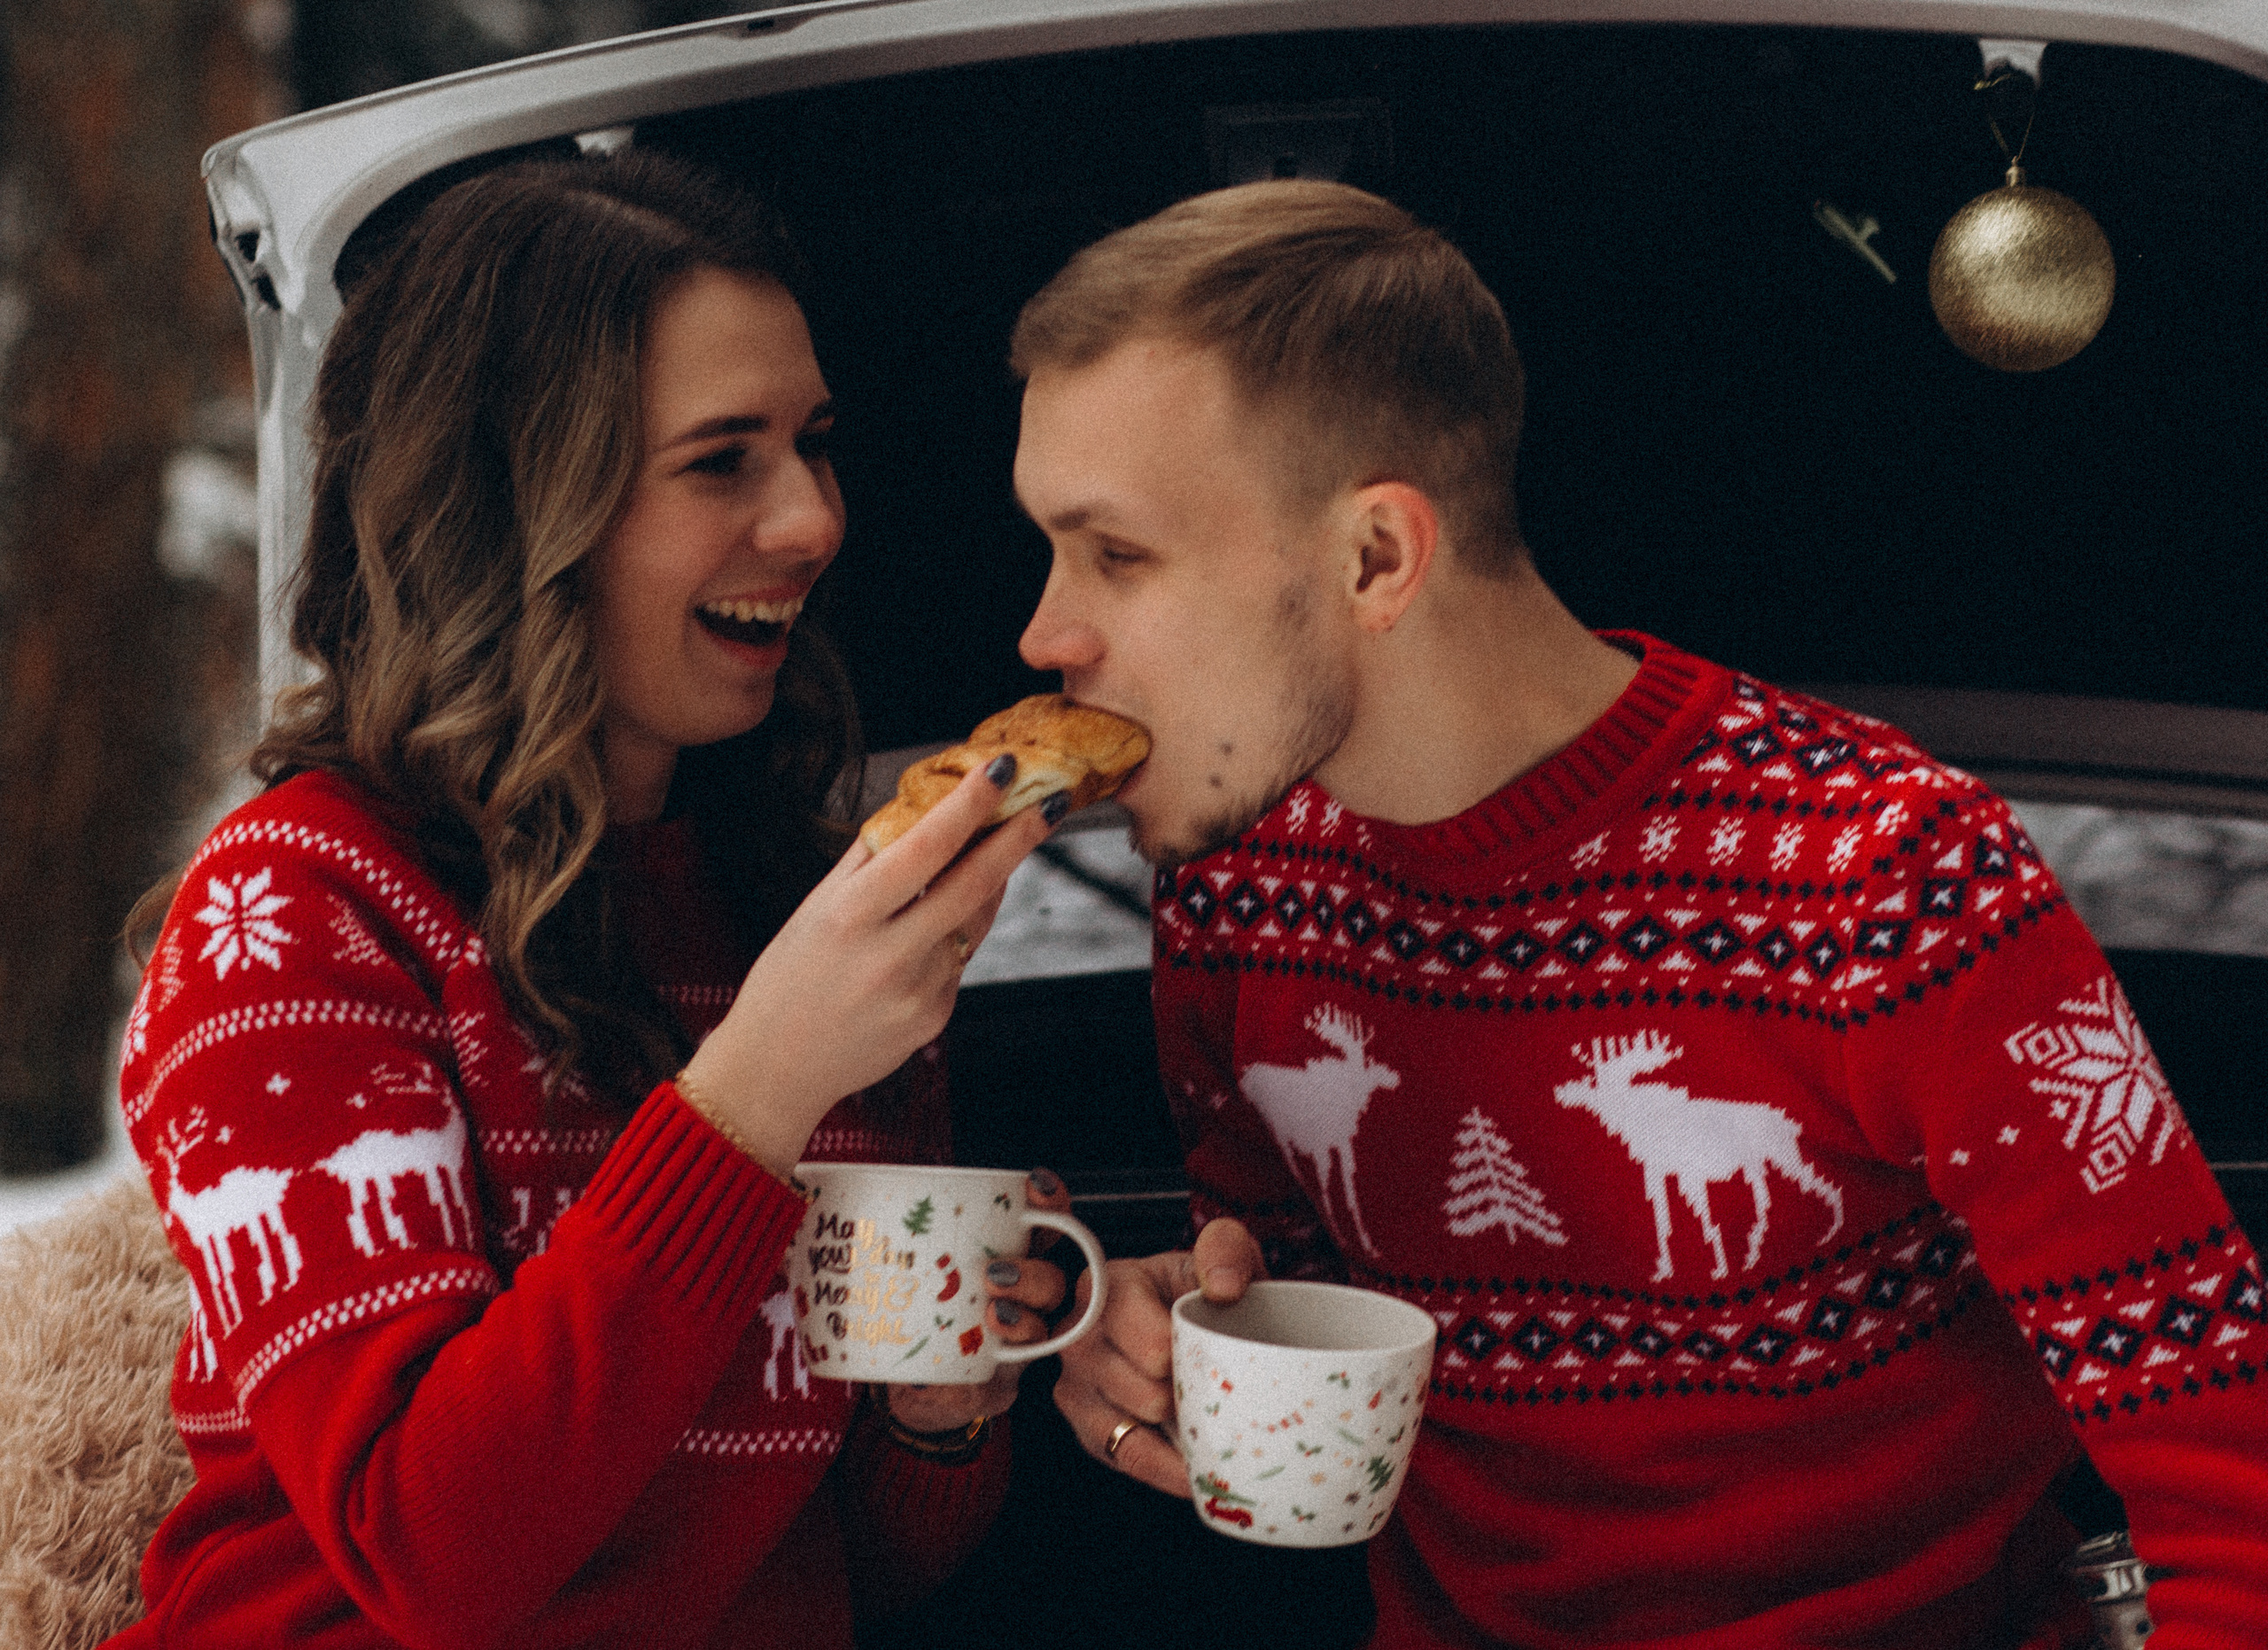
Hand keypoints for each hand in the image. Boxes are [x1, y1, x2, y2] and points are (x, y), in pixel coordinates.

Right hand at [681, 759, 1061, 1176]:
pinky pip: (961, 959)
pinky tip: (927, 935)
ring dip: (987, 883)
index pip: (923, 849)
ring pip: (973, 920)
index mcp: (849, 917)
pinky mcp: (936, 1017)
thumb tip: (920, 806)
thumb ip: (868, 859)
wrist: (776, 1068)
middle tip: (1053, 800)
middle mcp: (888, 956)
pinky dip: (956, 934)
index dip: (968, 805)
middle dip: (1019, 837)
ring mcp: (918, 992)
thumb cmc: (790, 976)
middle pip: (972, 884)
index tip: (1000, 768)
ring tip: (990, 852)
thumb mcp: (815, 908)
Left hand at [885, 1170, 1072, 1432]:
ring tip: (993, 1316)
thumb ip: (892, 1228)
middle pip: (1054, 1281)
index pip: (1044, 1224)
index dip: (1051, 1203)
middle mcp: (1023, 1302)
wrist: (910, 1381)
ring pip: (1042, 1330)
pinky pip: (1007, 1380)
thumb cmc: (914, 1312)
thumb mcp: (906, 1265)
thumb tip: (842, 1185)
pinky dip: (995, 1370)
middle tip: (994, 1274)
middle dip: (1033, 1273)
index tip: (1034, 1187)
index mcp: (1007, 1259)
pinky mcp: (996, 1387)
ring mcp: (1015, 1347)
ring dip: (1024, 1320)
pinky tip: (983, 1362)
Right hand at [1053, 1217, 1263, 1495]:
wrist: (1195, 1318)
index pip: (1155, 1346)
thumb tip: (1222, 1288)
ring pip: (1140, 1430)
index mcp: (1104, 1285)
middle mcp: (1076, 1334)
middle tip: (1215, 1385)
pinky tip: (1198, 1468)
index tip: (1218, 1352)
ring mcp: (1073, 1383)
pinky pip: (1130, 1461)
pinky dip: (1169, 1469)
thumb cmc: (1203, 1290)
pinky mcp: (1084, 1426)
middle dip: (1190, 1395)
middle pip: (1150, 1393)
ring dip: (1181, 1429)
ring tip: (1207, 1414)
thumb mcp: (1220, 1255)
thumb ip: (1226, 1250)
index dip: (1195, 1359)